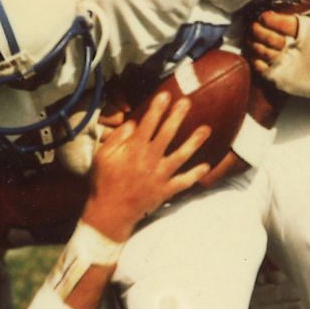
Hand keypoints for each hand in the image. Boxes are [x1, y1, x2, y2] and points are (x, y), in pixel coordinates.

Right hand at [81, 92, 209, 240]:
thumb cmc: (104, 182)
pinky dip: (195, 175)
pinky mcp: (165, 191)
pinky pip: (183, 182)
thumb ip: (117, 139)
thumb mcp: (103, 157)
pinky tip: (206, 166)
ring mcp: (159, 176)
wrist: (109, 213)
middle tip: (187, 102)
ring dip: (194, 142)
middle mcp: (148, 161)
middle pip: (166, 134)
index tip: (165, 95)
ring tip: (206, 129)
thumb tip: (133, 124)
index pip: (147, 124)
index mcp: (133, 151)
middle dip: (177, 117)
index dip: (157, 108)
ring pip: (180, 156)